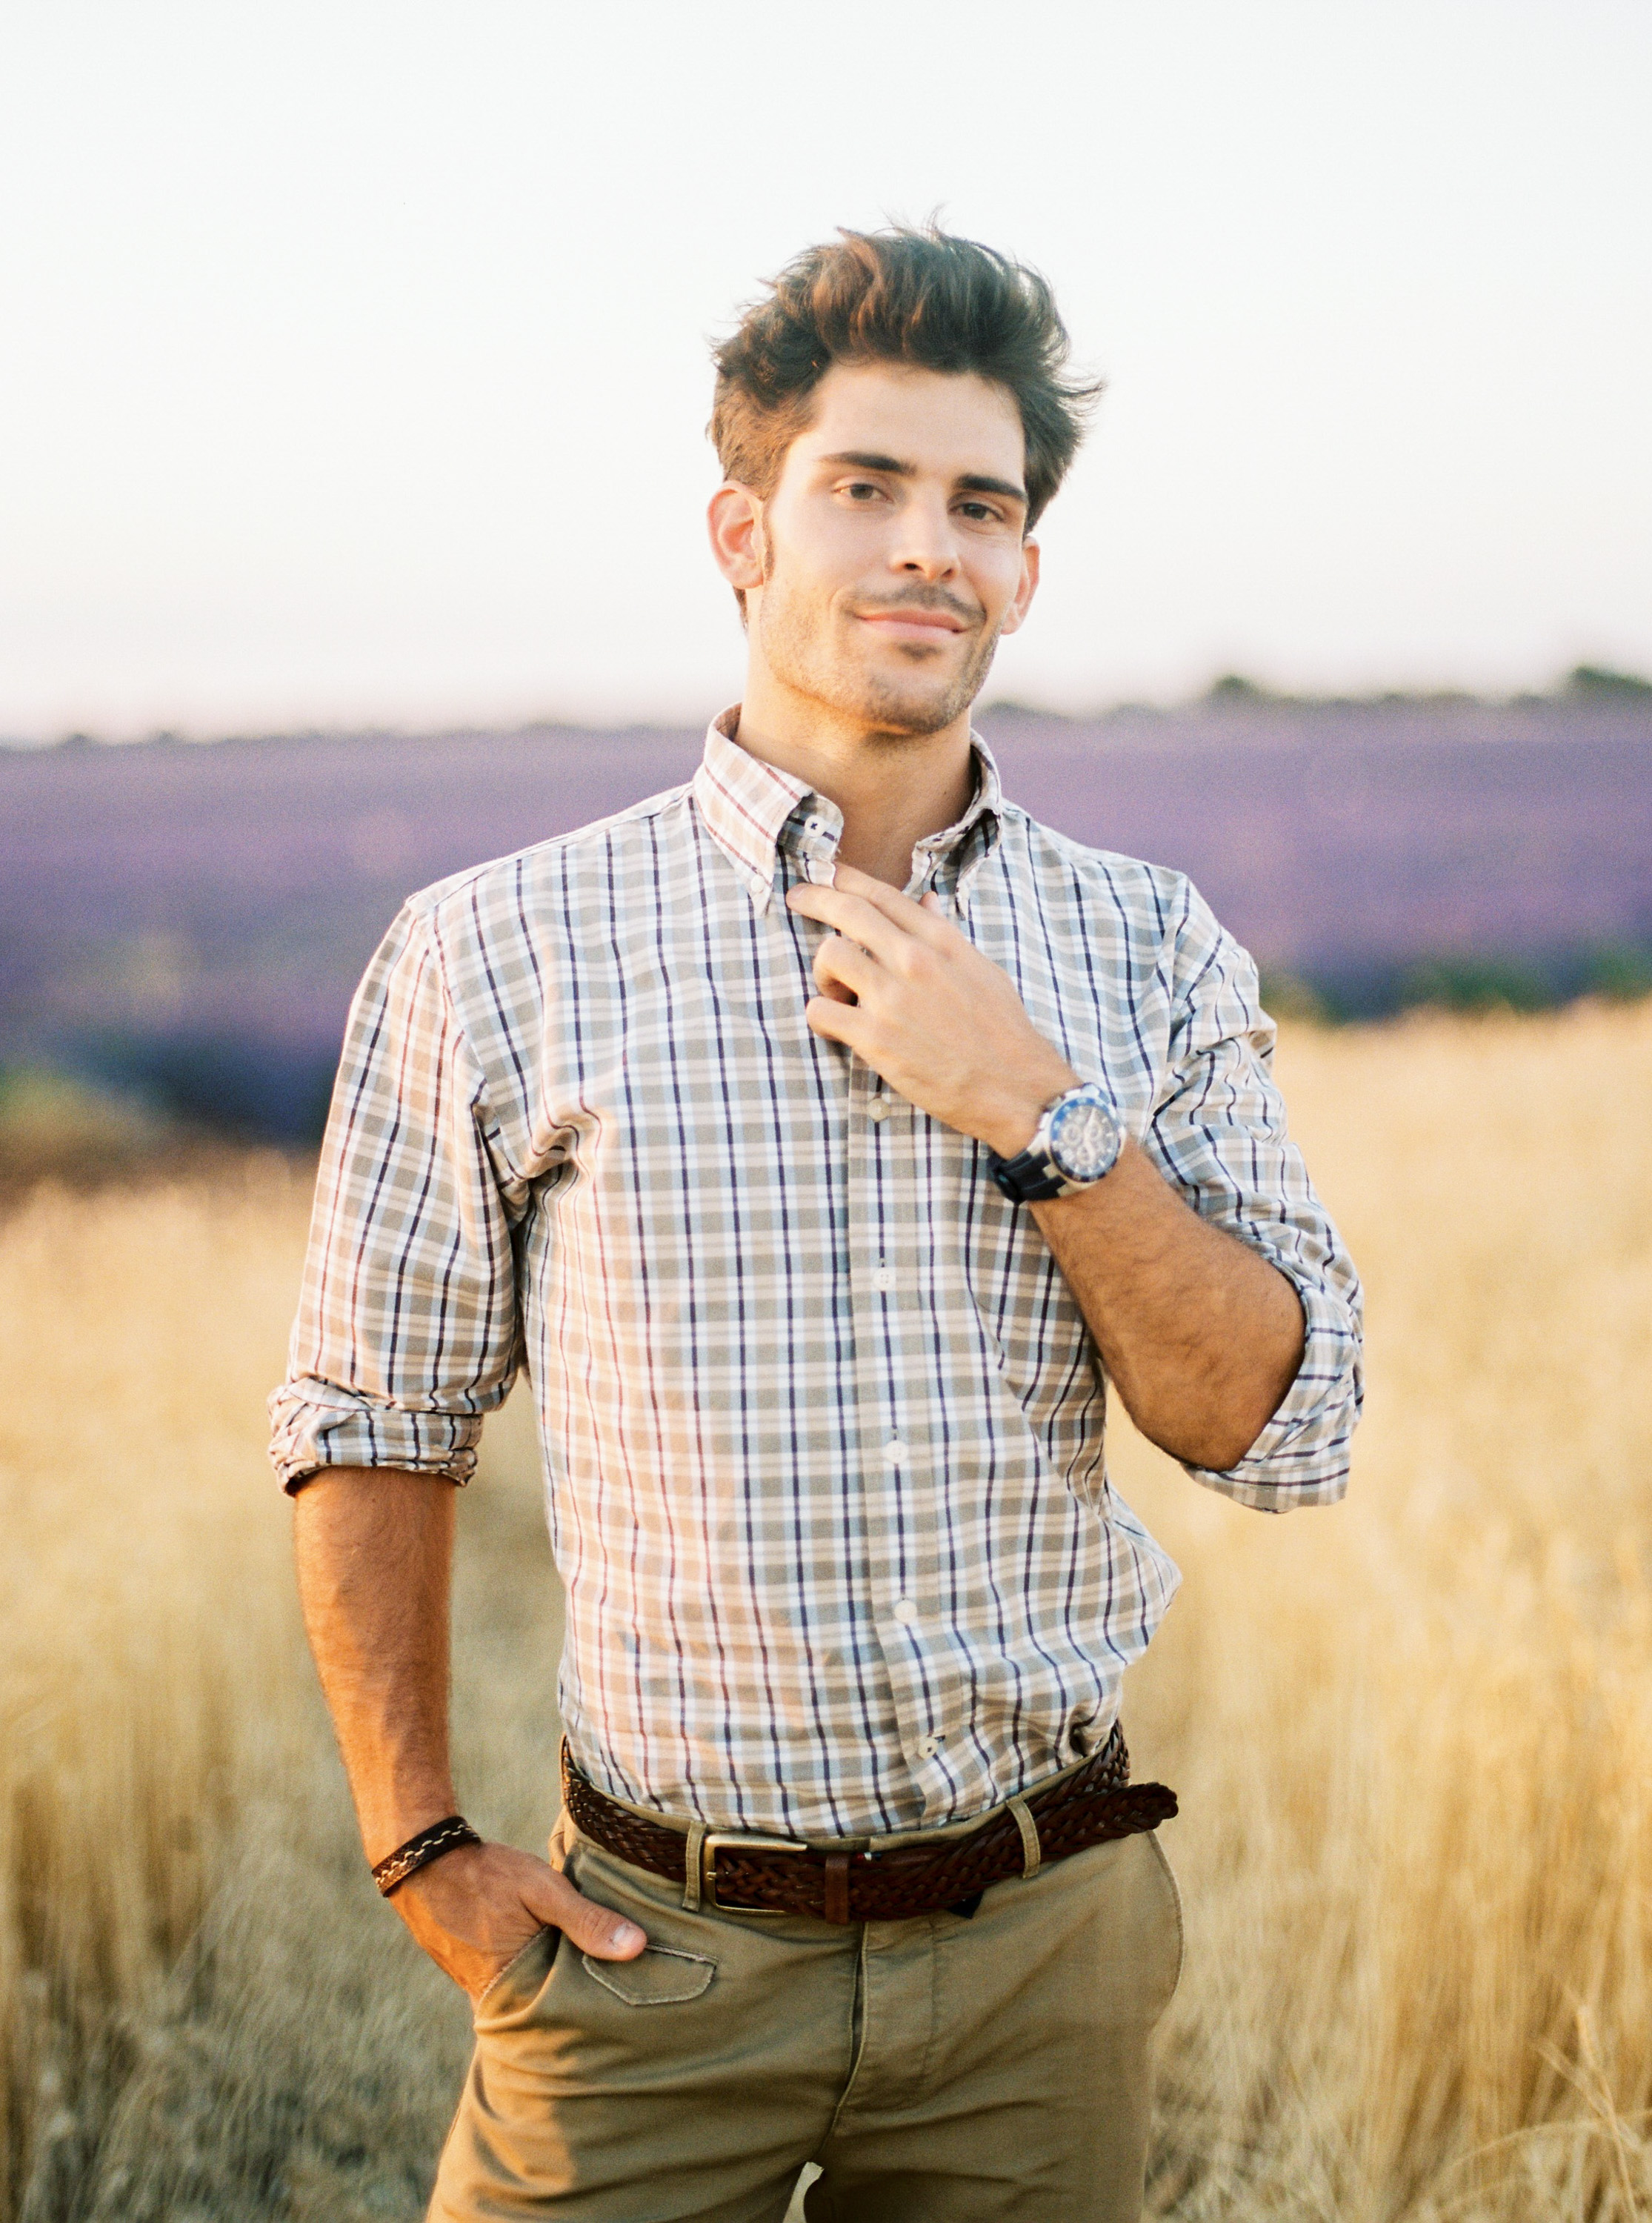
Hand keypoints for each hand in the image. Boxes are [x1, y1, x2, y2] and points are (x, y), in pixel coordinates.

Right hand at [390, 1838, 645, 2001]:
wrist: (423, 1862)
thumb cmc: (484, 1876)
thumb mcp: (542, 1890)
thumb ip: (586, 1919)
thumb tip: (637, 1947)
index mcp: (512, 1989)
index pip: (563, 2021)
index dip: (595, 2014)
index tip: (629, 2010)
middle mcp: (493, 1999)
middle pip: (546, 2013)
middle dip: (577, 2006)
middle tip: (620, 2002)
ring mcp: (480, 1988)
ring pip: (529, 1998)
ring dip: (555, 1988)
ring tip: (595, 1979)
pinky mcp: (475, 1974)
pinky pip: (513, 1985)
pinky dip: (534, 1976)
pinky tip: (556, 1961)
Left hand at [786, 863, 1076, 1156]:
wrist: (1014, 1085)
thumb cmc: (1002, 1030)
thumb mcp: (981, 970)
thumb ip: (946, 935)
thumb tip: (927, 902)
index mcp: (940, 941)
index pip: (883, 895)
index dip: (848, 878)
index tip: (829, 874)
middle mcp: (914, 960)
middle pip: (848, 911)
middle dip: (815, 897)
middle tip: (797, 898)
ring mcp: (892, 998)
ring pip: (829, 955)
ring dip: (823, 972)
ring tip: (838, 993)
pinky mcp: (876, 1037)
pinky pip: (821, 1011)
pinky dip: (820, 1017)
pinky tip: (835, 1027)